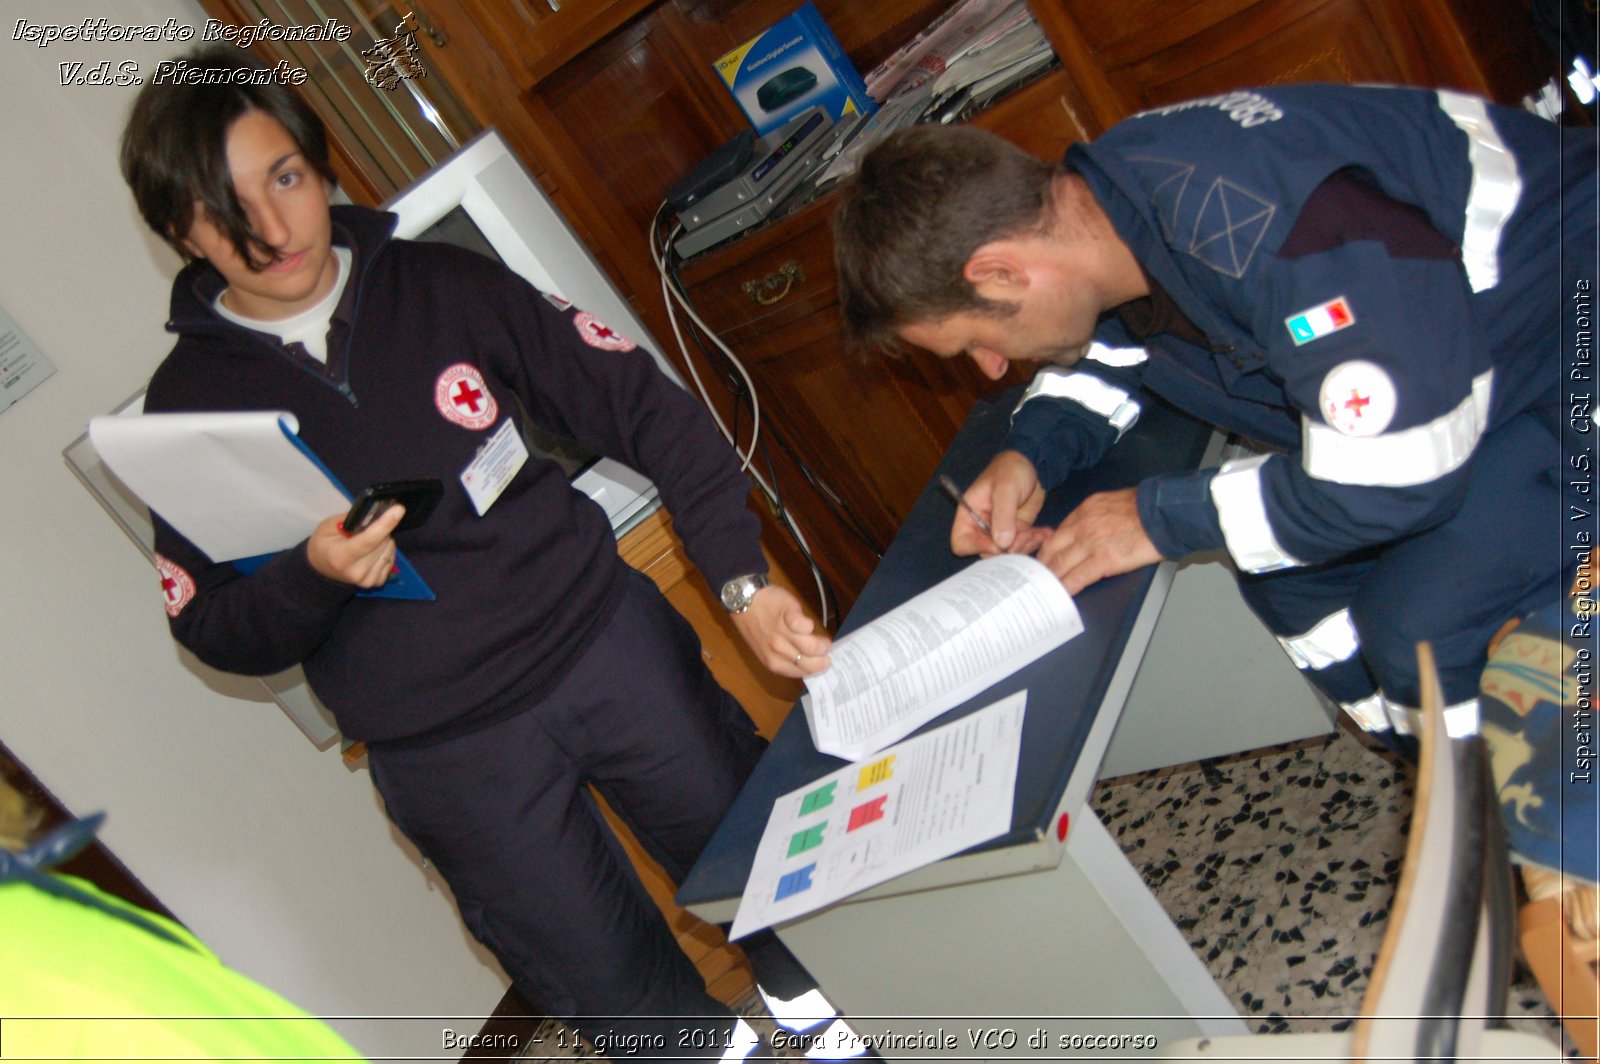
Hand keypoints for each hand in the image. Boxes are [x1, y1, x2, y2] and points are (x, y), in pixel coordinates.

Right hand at [306, 504, 405, 588]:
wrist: (321, 567)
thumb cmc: (324, 544)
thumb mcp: (329, 526)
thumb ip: (352, 519)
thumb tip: (376, 513)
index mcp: (340, 556)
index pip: (369, 539)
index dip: (385, 524)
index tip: (398, 510)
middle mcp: (356, 572)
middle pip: (383, 543)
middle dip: (381, 530)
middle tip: (366, 528)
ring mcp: (367, 580)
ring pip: (390, 550)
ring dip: (384, 540)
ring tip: (368, 540)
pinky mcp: (376, 583)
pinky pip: (391, 559)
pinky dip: (385, 551)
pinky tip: (372, 551)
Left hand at [729, 584, 831, 678]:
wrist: (745, 601)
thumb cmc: (757, 626)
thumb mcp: (768, 650)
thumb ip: (786, 658)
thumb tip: (809, 660)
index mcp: (774, 663)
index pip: (804, 673)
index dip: (817, 667)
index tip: (821, 660)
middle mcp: (778, 652)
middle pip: (811, 663)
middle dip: (824, 657)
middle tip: (825, 649)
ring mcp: (782, 634)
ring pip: (813, 647)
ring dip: (822, 642)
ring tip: (821, 637)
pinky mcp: (788, 616)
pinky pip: (805, 626)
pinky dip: (809, 624)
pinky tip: (805, 622)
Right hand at [952, 450, 1047, 555]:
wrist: (1032, 463)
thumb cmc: (1010, 469)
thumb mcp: (1005, 489)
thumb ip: (1003, 515)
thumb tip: (1002, 544)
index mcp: (968, 514)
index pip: (961, 542)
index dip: (977, 547)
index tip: (999, 544)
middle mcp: (981, 526)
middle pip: (987, 552)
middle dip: (1007, 549)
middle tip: (1025, 536)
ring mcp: (1000, 530)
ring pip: (1007, 552)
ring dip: (1024, 546)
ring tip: (1037, 533)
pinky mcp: (1017, 531)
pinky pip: (1023, 545)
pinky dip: (1035, 542)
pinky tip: (1044, 532)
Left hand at [1034, 487, 1163, 594]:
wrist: (1163, 513)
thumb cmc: (1147, 507)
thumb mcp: (1111, 503)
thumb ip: (1096, 516)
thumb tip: (1090, 531)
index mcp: (1085, 510)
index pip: (1058, 533)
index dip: (1048, 548)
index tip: (1043, 558)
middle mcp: (1082, 525)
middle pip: (1052, 548)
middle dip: (1042, 565)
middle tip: (1035, 578)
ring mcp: (1091, 543)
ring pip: (1061, 564)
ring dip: (1050, 579)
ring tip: (1044, 590)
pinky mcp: (1103, 559)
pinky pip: (1078, 577)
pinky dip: (1067, 587)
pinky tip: (1062, 594)